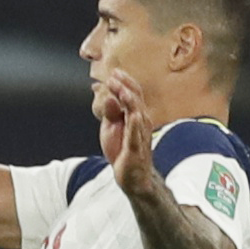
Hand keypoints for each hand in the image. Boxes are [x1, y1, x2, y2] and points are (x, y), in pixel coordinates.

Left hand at [99, 69, 156, 197]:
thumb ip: (110, 111)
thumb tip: (107, 95)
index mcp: (136, 115)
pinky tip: (133, 116)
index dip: (123, 82)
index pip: (132, 94)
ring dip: (129, 101)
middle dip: (124, 87)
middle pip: (135, 99)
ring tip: (121, 89)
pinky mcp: (135, 149)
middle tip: (113, 76)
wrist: (133, 176)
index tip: (113, 72)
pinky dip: (134, 125)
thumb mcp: (111, 128)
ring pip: (136, 113)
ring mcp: (139, 135)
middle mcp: (141, 122)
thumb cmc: (123, 149)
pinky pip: (136, 135)